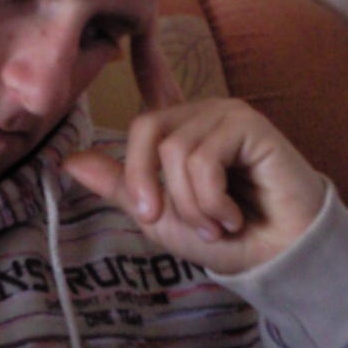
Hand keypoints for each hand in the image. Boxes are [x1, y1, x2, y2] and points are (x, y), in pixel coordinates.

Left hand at [65, 21, 325, 275]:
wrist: (279, 258)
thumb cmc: (227, 238)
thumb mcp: (161, 217)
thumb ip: (120, 186)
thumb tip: (68, 160)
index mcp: (179, 130)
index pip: (143, 113)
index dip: (135, 89)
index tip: (136, 117)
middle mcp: (200, 115)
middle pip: (145, 129)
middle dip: (150, 185)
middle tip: (172, 222)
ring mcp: (226, 115)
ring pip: (174, 150)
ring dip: (191, 203)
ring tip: (218, 224)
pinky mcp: (249, 124)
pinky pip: (203, 157)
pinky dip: (211, 199)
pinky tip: (233, 215)